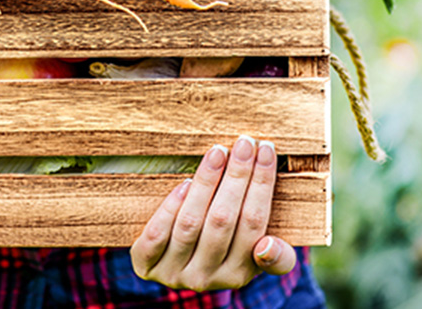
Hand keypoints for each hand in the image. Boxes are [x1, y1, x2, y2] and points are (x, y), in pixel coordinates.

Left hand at [130, 136, 297, 291]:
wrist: (171, 267)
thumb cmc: (222, 250)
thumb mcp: (253, 257)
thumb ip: (276, 256)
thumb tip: (268, 246)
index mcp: (239, 274)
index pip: (255, 224)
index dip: (262, 184)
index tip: (266, 150)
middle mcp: (207, 278)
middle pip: (223, 220)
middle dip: (237, 176)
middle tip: (245, 142)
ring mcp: (174, 273)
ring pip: (191, 223)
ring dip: (206, 183)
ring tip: (218, 152)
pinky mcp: (145, 264)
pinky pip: (157, 234)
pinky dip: (171, 207)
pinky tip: (185, 182)